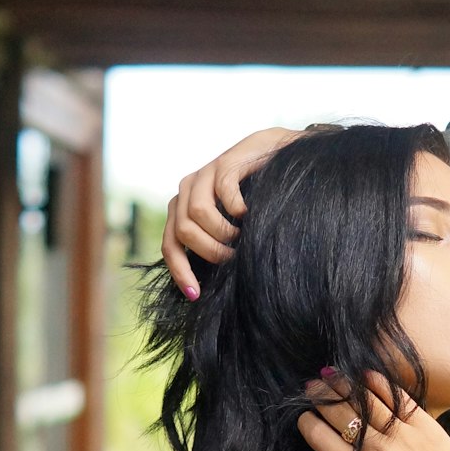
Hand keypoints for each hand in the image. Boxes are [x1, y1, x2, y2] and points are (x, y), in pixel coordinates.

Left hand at [161, 126, 299, 296]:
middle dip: (210, 252)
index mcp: (182, 208)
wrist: (279, 155)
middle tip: (234, 257)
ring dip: (223, 233)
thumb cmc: (257, 198)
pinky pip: (223, 191)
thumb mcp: (231, 227)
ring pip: (197, 214)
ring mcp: (204, 174)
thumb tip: (208, 286)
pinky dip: (237, 208)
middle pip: (182, 232)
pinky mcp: (224, 162)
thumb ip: (214, 245)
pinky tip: (250, 213)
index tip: (196, 295)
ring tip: (243, 235)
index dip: (180, 272)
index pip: (170, 245)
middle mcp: (186, 190)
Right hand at [298, 369, 449, 450]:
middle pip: (339, 412)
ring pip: (365, 399)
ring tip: (332, 375)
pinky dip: (378, 383)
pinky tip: (365, 376)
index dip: (306, 422)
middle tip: (312, 386)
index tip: (304, 415)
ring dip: (343, 384)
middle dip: (320, 396)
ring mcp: (402, 435)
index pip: (319, 437)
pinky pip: (396, 396)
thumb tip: (331, 444)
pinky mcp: (425, 425)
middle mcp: (377, 450)